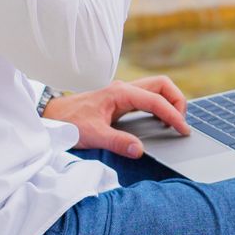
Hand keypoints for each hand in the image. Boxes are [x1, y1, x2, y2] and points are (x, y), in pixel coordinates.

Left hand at [45, 76, 188, 158]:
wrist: (51, 116)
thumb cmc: (69, 123)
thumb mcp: (92, 135)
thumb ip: (117, 142)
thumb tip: (139, 150)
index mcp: (120, 93)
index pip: (156, 100)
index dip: (173, 115)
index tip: (182, 130)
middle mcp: (124, 89)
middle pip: (162, 85)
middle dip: (177, 100)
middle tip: (181, 122)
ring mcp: (122, 93)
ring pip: (156, 88)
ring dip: (169, 102)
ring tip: (174, 122)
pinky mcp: (120, 100)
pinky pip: (148, 97)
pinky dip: (160, 106)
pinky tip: (159, 121)